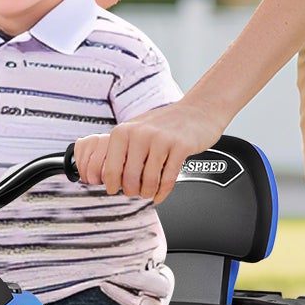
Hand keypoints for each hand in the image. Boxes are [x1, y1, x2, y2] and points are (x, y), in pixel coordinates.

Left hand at [73, 99, 223, 202]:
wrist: (197, 110)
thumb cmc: (165, 123)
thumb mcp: (136, 130)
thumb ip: (122, 150)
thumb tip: (107, 177)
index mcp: (124, 131)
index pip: (111, 169)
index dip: (112, 185)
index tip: (114, 190)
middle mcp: (141, 134)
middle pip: (130, 178)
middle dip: (132, 191)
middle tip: (135, 192)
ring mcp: (162, 140)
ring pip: (150, 181)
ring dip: (148, 192)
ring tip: (148, 192)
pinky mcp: (181, 147)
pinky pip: (168, 179)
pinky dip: (163, 191)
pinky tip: (160, 194)